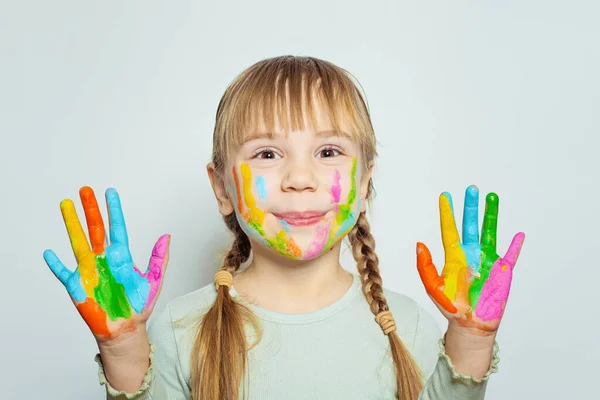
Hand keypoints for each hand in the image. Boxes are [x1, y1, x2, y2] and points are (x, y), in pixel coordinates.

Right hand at [44, 187, 169, 342]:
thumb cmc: (138, 305)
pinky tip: (50, 252)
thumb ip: (159, 259)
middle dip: (90, 209)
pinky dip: (57, 263)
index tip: (111, 193)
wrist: (126, 329)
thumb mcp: (154, 280)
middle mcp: (104, 259)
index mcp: (121, 256)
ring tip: (66, 205)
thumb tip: (167, 237)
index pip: (116, 227)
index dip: (113, 210)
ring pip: (78, 242)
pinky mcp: (78, 286)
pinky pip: (65, 272)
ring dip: (72, 224)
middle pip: (95, 229)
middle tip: (85, 190)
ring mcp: (90, 270)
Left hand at [416, 185, 524, 333]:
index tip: (445, 196)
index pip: (449, 230)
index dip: (447, 213)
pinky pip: (511, 255)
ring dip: (491, 215)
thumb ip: (425, 267)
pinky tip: (518, 234)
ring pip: (490, 232)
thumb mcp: (432, 287)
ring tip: (492, 197)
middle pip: (471, 225)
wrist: (469, 324)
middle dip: (471, 207)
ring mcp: (487, 260)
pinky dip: (515, 246)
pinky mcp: (502, 272)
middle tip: (471, 188)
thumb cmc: (450, 306)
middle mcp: (470, 254)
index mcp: (453, 256)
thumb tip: (419, 244)